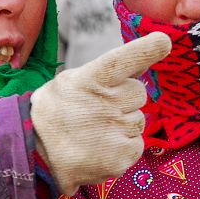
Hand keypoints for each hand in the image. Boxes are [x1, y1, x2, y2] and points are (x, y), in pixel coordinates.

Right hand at [30, 32, 170, 194]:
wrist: (36, 155)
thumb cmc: (55, 112)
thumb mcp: (70, 81)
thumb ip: (104, 72)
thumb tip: (140, 63)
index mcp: (91, 79)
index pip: (125, 59)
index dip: (147, 49)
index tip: (163, 42)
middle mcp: (107, 103)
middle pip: (138, 92)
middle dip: (124, 99)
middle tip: (98, 110)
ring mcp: (116, 130)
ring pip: (138, 119)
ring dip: (123, 124)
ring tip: (95, 131)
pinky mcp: (123, 156)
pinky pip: (137, 144)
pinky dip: (123, 147)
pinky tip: (101, 148)